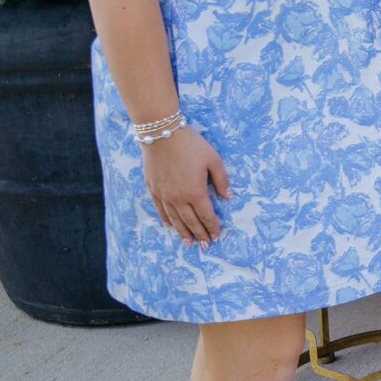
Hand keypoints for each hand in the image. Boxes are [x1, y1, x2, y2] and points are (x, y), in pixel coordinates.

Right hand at [140, 126, 228, 243]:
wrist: (162, 135)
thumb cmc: (191, 145)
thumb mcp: (213, 159)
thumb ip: (221, 180)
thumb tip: (228, 197)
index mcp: (195, 192)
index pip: (206, 215)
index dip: (212, 226)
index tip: (217, 235)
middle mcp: (178, 198)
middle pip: (190, 221)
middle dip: (199, 234)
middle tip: (205, 244)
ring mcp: (164, 195)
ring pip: (175, 219)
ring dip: (182, 232)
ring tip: (188, 242)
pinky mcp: (153, 189)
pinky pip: (160, 210)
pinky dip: (166, 220)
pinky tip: (170, 226)